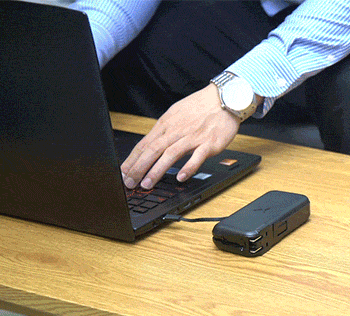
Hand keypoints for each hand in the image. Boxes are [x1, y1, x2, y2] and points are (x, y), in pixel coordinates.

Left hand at [120, 84, 240, 189]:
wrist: (225, 98)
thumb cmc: (201, 107)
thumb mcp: (176, 114)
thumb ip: (165, 131)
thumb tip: (151, 145)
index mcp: (167, 124)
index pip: (144, 144)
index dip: (132, 159)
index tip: (124, 172)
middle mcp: (177, 131)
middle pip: (153, 150)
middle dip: (138, 168)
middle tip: (130, 182)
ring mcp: (193, 137)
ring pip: (170, 154)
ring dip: (157, 170)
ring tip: (147, 184)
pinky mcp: (209, 143)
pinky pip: (197, 157)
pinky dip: (188, 167)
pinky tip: (180, 177)